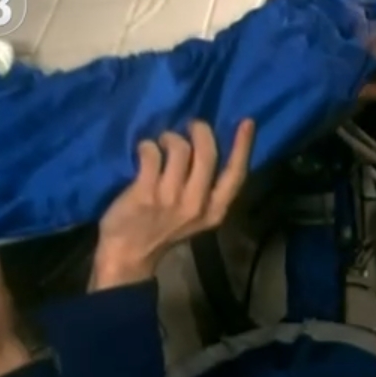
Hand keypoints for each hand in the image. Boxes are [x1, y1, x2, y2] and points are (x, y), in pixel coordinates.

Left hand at [93, 118, 255, 290]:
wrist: (129, 254)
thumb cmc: (162, 231)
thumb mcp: (195, 217)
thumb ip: (205, 190)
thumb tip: (206, 149)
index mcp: (215, 211)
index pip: (235, 174)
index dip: (243, 146)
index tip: (246, 122)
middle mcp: (197, 204)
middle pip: (208, 153)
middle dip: (200, 131)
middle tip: (191, 126)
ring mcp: (171, 199)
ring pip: (180, 149)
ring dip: (169, 138)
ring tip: (162, 144)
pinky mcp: (145, 193)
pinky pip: (152, 154)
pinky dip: (147, 147)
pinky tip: (143, 152)